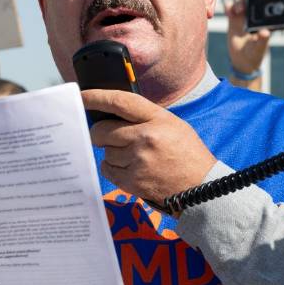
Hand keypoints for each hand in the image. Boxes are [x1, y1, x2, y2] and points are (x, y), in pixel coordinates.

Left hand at [82, 89, 216, 203]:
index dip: (96, 97)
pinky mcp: (132, 181)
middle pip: (102, 130)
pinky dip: (113, 168)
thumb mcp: (172, 125)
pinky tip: (129, 168)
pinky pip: (107, 169)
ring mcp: (138, 160)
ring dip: (112, 153)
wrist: (201, 188)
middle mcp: (145, 137)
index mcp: (157, 119)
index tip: (82, 96)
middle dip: (99, 133)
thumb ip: (145, 117)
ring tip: (132, 157)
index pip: (119, 101)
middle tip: (104, 136)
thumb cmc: (187, 154)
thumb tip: (113, 112)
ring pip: (105, 151)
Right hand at [225, 0, 270, 73]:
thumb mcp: (259, 49)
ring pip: (242, 0)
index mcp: (266, 19)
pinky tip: (229, 12)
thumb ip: (262, 41)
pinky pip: (230, 7)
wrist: (241, 61)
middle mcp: (255, 15)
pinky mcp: (234, 19)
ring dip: (240, 2)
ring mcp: (244, 16)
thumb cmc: (254, 55)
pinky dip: (228, 6)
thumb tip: (265, 32)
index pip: (268, 1)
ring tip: (237, 12)